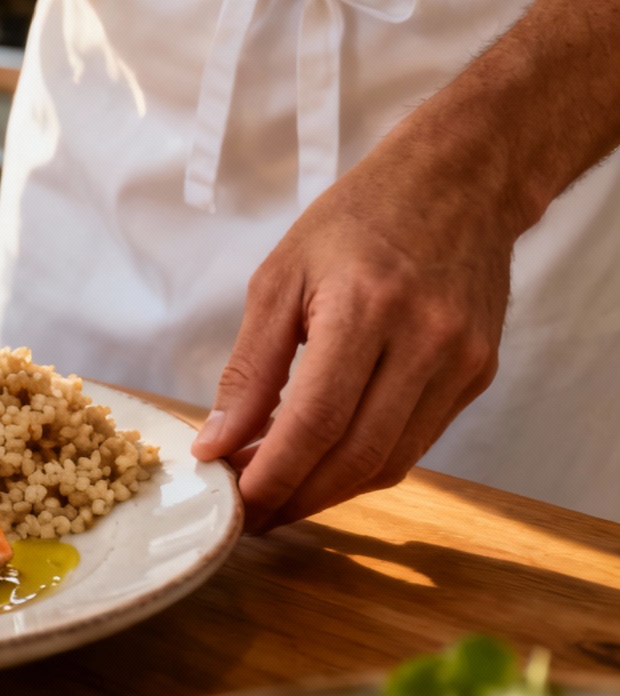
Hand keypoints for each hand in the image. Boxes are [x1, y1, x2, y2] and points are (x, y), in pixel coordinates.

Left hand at [190, 136, 515, 530]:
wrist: (459, 182)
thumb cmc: (357, 220)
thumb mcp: (279, 279)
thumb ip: (249, 368)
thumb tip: (217, 442)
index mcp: (366, 308)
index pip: (316, 422)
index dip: (273, 474)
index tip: (232, 500)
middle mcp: (425, 341)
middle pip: (356, 456)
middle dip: (296, 497)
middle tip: (248, 513)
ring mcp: (461, 363)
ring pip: (391, 462)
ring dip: (329, 491)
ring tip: (278, 495)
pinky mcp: (478, 374)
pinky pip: (416, 442)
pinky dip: (365, 463)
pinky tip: (324, 462)